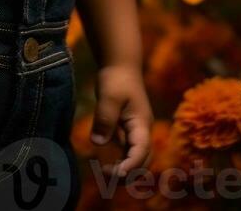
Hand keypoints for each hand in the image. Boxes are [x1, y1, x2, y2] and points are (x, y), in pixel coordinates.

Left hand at [91, 63, 152, 179]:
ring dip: (125, 171)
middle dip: (128, 174)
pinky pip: (128, 153)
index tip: (115, 173)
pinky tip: (107, 166)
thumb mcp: (109, 96)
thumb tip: (98, 143)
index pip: (141, 151)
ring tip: (105, 174)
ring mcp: (136, 132)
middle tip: (105, 176)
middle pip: (143, 161)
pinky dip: (121, 163)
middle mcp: (143, 131)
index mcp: (142, 124)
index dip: (130, 166)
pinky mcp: (128, 131)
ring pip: (137, 160)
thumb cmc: (116, 78)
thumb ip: (104, 119)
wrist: (120, 65)